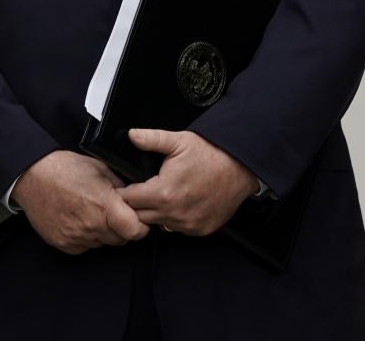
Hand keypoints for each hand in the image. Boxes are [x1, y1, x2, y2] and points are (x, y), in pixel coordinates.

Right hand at [12, 150, 148, 254]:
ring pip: (102, 243)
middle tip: (110, 212)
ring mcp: (76, 237)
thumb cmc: (63, 168)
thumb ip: (120, 186)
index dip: (140, 226)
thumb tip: (134, 198)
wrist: (30, 175)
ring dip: (102, 232)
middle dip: (121, 228)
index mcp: (104, 205)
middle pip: (120, 239)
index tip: (137, 219)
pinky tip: (77, 219)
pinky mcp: (64, 243)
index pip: (136, 231)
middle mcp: (91, 225)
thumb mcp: (98, 168)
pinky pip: (84, 246)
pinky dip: (85, 236)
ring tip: (89, 212)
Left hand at [118, 129, 258, 235]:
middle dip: (138, 203)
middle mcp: (175, 213)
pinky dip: (174, 219)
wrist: (240, 168)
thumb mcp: (178, 141)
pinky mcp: (201, 229)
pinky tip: (179, 203)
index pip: (129, 200)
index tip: (128, 185)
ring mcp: (189, 224)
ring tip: (163, 195)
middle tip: (144, 189)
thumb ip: (150, 139)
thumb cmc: (211, 155)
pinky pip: (178, 229)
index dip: (125, 191)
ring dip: (156, 213)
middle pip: (140, 215)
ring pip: (158, 223)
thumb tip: (132, 135)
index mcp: (164, 192)